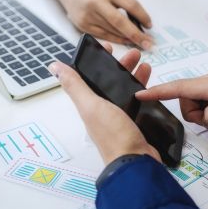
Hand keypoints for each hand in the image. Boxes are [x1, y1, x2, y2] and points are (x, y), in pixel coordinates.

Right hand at [46, 0, 152, 48]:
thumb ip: (126, 2)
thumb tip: (141, 23)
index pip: (130, 4)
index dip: (142, 16)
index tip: (150, 25)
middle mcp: (96, 2)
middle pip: (120, 22)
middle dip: (136, 34)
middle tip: (149, 43)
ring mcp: (88, 15)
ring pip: (113, 31)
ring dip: (128, 38)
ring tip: (140, 42)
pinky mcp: (82, 25)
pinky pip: (104, 36)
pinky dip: (116, 39)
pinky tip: (125, 40)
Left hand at [48, 44, 159, 164]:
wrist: (136, 161)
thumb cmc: (113, 134)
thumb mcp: (91, 106)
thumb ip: (75, 86)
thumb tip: (54, 66)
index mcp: (90, 104)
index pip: (90, 76)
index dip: (97, 60)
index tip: (108, 47)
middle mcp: (103, 109)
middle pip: (110, 81)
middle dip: (121, 65)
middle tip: (135, 54)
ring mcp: (120, 116)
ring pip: (126, 90)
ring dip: (134, 76)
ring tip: (146, 65)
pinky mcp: (134, 122)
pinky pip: (138, 101)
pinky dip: (145, 91)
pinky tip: (152, 86)